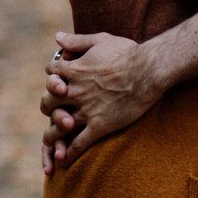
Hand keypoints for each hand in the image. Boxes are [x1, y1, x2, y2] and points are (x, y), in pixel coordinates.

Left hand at [41, 29, 157, 166]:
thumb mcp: (100, 40)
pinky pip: (79, 144)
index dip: (52, 74)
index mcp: (74, 70)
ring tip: (51, 141)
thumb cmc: (127, 53)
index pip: (50, 73)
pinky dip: (70, 154)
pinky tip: (66, 161)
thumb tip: (57, 37)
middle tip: (52, 109)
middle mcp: (75, 91)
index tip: (57, 79)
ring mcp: (86, 110)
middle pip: (48, 102)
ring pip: (59, 127)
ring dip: (53, 134)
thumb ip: (76, 41)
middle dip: (48, 105)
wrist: (149, 71)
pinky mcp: (99, 126)